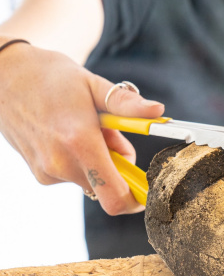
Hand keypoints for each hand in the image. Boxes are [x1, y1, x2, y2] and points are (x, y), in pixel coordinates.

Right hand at [0, 40, 163, 214]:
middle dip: (119, 164)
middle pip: (109, 186)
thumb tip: (158, 111)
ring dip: (99, 160)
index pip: (116, 197)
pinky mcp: (40, 174)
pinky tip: (66, 135)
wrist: (4, 76)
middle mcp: (62, 164)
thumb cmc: (51, 77)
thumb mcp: (93, 84)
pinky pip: (75, 176)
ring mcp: (47, 172)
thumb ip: (126, 104)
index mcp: (80, 143)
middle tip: (109, 134)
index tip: (147, 185)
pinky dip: (80, 160)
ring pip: (93, 180)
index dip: (138, 199)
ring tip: (83, 127)